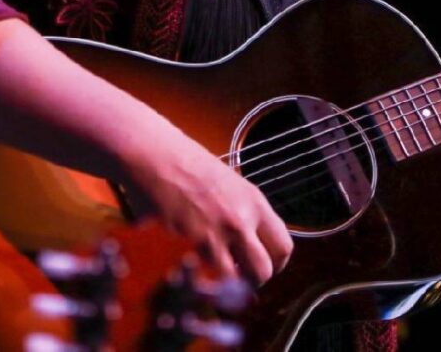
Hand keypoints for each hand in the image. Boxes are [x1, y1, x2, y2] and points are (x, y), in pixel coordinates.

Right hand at [120, 128, 292, 286]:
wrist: (157, 157)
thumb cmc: (190, 165)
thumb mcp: (233, 185)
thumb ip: (246, 215)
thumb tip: (253, 246)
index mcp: (255, 203)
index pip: (283, 247)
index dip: (276, 263)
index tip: (265, 265)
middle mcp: (239, 221)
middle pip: (263, 272)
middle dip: (253, 280)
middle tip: (240, 275)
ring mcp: (212, 236)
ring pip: (232, 281)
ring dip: (225, 284)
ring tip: (215, 273)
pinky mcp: (185, 246)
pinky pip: (201, 277)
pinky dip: (199, 279)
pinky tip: (194, 266)